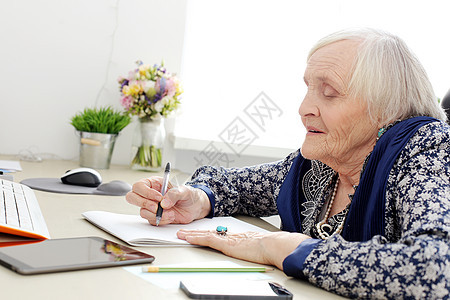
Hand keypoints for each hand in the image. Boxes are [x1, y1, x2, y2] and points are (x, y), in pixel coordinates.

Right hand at [126, 177, 210, 225]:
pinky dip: (161, 220)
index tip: (159, 197)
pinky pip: (151, 220)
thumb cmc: (189, 195)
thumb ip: (174, 194)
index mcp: (154, 183)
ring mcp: (151, 206)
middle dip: (143, 203)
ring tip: (171, 213)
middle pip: (132, 197)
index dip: (146, 192)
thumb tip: (163, 203)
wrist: (195, 207)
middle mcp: (149, 195)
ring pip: (142, 211)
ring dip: (156, 214)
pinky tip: (171, 217)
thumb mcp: (184, 191)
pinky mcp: (155, 216)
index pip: (139, 186)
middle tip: (156, 207)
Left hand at [177, 229, 310, 269]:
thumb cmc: (270, 249)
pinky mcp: (226, 244)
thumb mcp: (259, 248)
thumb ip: (254, 249)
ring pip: (205, 235)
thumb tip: (258, 253)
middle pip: (209, 233)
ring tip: (180, 234)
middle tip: (183, 231)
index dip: (207, 233)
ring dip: (191, 235)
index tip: (199, 233)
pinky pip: (207, 240)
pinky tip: (188, 238)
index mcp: (238, 238)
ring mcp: (228, 240)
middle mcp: (231, 237)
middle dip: (195, 232)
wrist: (273, 246)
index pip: (219, 235)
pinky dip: (196, 239)